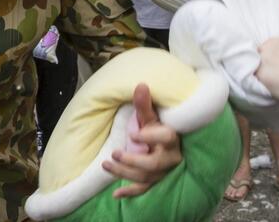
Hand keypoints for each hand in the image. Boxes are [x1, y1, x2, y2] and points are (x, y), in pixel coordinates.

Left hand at [102, 83, 181, 197]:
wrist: (170, 146)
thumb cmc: (159, 129)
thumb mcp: (152, 118)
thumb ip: (144, 104)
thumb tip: (140, 84)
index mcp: (172, 138)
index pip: (166, 137)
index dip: (150, 136)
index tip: (133, 134)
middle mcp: (170, 157)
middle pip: (153, 164)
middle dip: (133, 161)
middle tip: (114, 153)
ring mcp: (163, 172)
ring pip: (145, 178)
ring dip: (124, 173)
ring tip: (106, 165)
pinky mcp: (156, 182)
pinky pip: (144, 190)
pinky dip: (130, 193)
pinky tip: (116, 194)